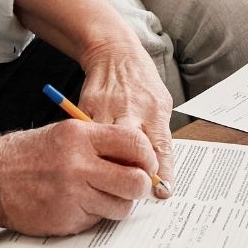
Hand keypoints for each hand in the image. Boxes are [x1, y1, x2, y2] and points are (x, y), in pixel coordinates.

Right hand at [0, 120, 158, 234]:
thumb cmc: (29, 155)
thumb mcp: (65, 133)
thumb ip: (100, 142)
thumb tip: (137, 157)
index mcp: (80, 136)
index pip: (133, 144)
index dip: (147, 157)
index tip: (147, 163)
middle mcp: (79, 165)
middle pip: (135, 181)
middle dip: (141, 186)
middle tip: (135, 185)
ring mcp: (73, 195)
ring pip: (121, 206)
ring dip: (118, 203)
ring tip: (103, 194)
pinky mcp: (67, 219)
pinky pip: (97, 220)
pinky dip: (94, 214)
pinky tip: (78, 203)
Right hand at [77, 44, 174, 195]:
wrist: (115, 54)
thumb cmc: (141, 82)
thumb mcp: (160, 105)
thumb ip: (160, 138)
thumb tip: (163, 176)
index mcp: (154, 109)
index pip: (160, 146)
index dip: (162, 172)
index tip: (162, 192)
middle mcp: (130, 109)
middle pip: (131, 147)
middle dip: (133, 171)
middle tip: (135, 187)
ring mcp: (105, 108)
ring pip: (106, 146)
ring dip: (110, 166)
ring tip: (112, 180)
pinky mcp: (84, 108)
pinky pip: (87, 137)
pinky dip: (89, 153)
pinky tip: (92, 162)